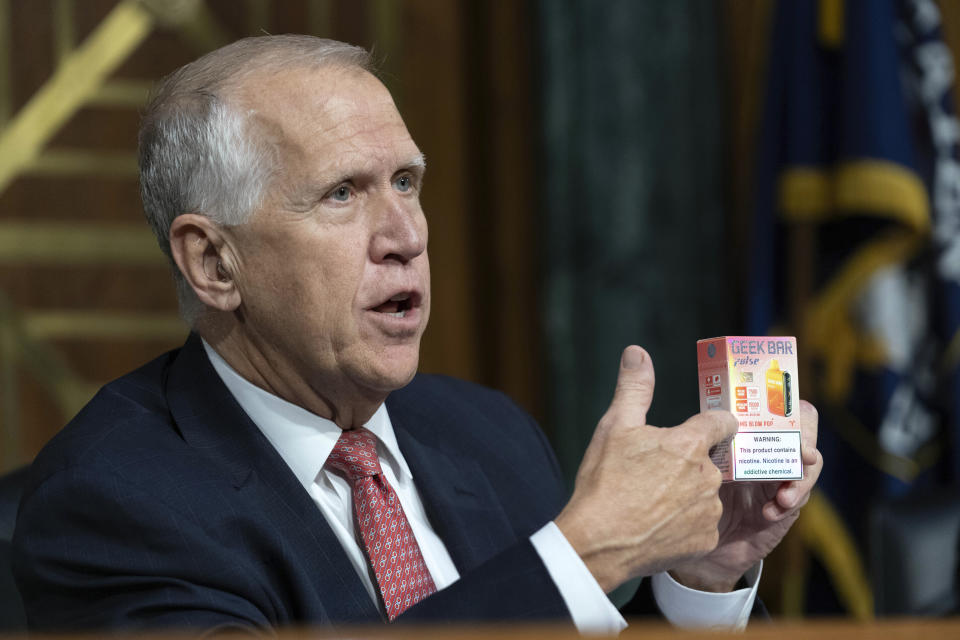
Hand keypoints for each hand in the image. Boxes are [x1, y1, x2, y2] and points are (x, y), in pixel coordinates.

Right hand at [554, 346, 737, 592]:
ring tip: (653, 501)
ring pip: (707, 494)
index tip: (707, 426)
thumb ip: (634, 388)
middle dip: (690, 463)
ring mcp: (709, 510)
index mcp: (689, 444)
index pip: (721, 423)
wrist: (599, 541)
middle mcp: (707, 476)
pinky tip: (659, 524)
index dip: (713, 422)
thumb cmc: (604, 482)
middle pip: (710, 461)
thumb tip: (637, 352)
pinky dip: (686, 525)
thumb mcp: (614, 427)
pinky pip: (702, 526)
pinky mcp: (706, 539)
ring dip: (688, 495)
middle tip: (657, 472)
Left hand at [669, 400, 822, 591]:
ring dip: (800, 480)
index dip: (788, 411)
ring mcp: (779, 482)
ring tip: (784, 497)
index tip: (786, 420)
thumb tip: (710, 421)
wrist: (698, 545)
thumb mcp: (698, 463)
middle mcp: (768, 456)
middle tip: (803, 455)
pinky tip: (769, 513)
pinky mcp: (784, 510)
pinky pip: (796, 501)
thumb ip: (705, 441)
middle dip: (805, 443)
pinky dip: (786, 504)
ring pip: (808, 469)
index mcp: (748, 438)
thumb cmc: (692, 497)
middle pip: (803, 436)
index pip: (779, 414)